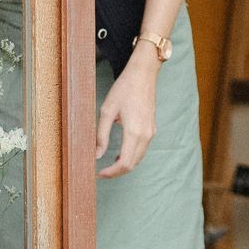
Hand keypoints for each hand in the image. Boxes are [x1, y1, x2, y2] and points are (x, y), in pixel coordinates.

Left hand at [96, 58, 159, 178]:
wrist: (143, 75)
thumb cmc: (124, 89)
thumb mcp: (106, 111)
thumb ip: (101, 135)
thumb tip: (97, 155)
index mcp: (134, 132)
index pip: (124, 163)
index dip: (111, 172)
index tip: (99, 173)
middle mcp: (145, 135)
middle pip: (132, 164)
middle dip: (117, 172)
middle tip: (101, 172)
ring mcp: (151, 133)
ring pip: (138, 159)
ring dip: (124, 165)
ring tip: (108, 165)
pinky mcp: (151, 129)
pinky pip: (142, 150)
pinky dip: (131, 157)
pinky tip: (120, 154)